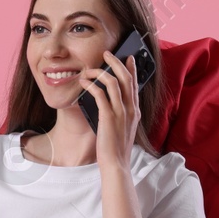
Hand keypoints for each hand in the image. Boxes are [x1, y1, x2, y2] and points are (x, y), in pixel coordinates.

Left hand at [79, 52, 138, 172]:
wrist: (116, 164)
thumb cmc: (116, 148)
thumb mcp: (123, 128)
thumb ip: (121, 114)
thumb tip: (111, 104)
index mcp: (135, 111)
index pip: (135, 84)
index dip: (131, 68)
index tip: (127, 57)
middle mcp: (131, 109)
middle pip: (126, 77)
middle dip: (116, 62)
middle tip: (106, 54)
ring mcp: (121, 112)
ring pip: (113, 82)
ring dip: (100, 72)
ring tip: (89, 69)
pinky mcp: (109, 117)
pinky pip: (100, 94)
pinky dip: (91, 85)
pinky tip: (83, 83)